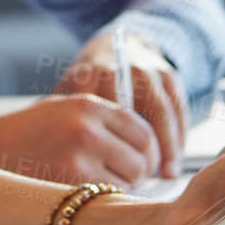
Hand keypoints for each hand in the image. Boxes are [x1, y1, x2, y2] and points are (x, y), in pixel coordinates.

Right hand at [0, 95, 161, 187]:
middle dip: (137, 175)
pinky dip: (100, 205)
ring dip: (120, 192)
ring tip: (97, 191)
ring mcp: (77, 160)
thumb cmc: (24, 134)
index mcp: (88, 105)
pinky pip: (103, 201)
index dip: (146, 152)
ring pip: (127, 185)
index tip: (141, 164)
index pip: (143, 131)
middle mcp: (87, 129)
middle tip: (121, 183)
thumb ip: (101, 121)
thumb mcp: (63, 110)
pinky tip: (82, 201)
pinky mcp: (65, 187)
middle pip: (141, 160)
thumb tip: (143, 143)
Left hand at [54, 33, 186, 178]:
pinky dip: (180, 135)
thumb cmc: (87, 81)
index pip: (101, 113)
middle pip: (134, 113)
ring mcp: (148, 68)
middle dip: (139, 149)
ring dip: (168, 146)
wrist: (116, 44)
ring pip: (163, 110)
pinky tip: (176, 159)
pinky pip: (179, 107)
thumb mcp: (68, 91)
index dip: (108, 147)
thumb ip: (59, 116)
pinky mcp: (170, 73)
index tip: (109, 175)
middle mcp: (121, 67)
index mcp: (90, 74)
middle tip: (141, 180)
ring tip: (167, 176)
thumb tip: (44, 155)